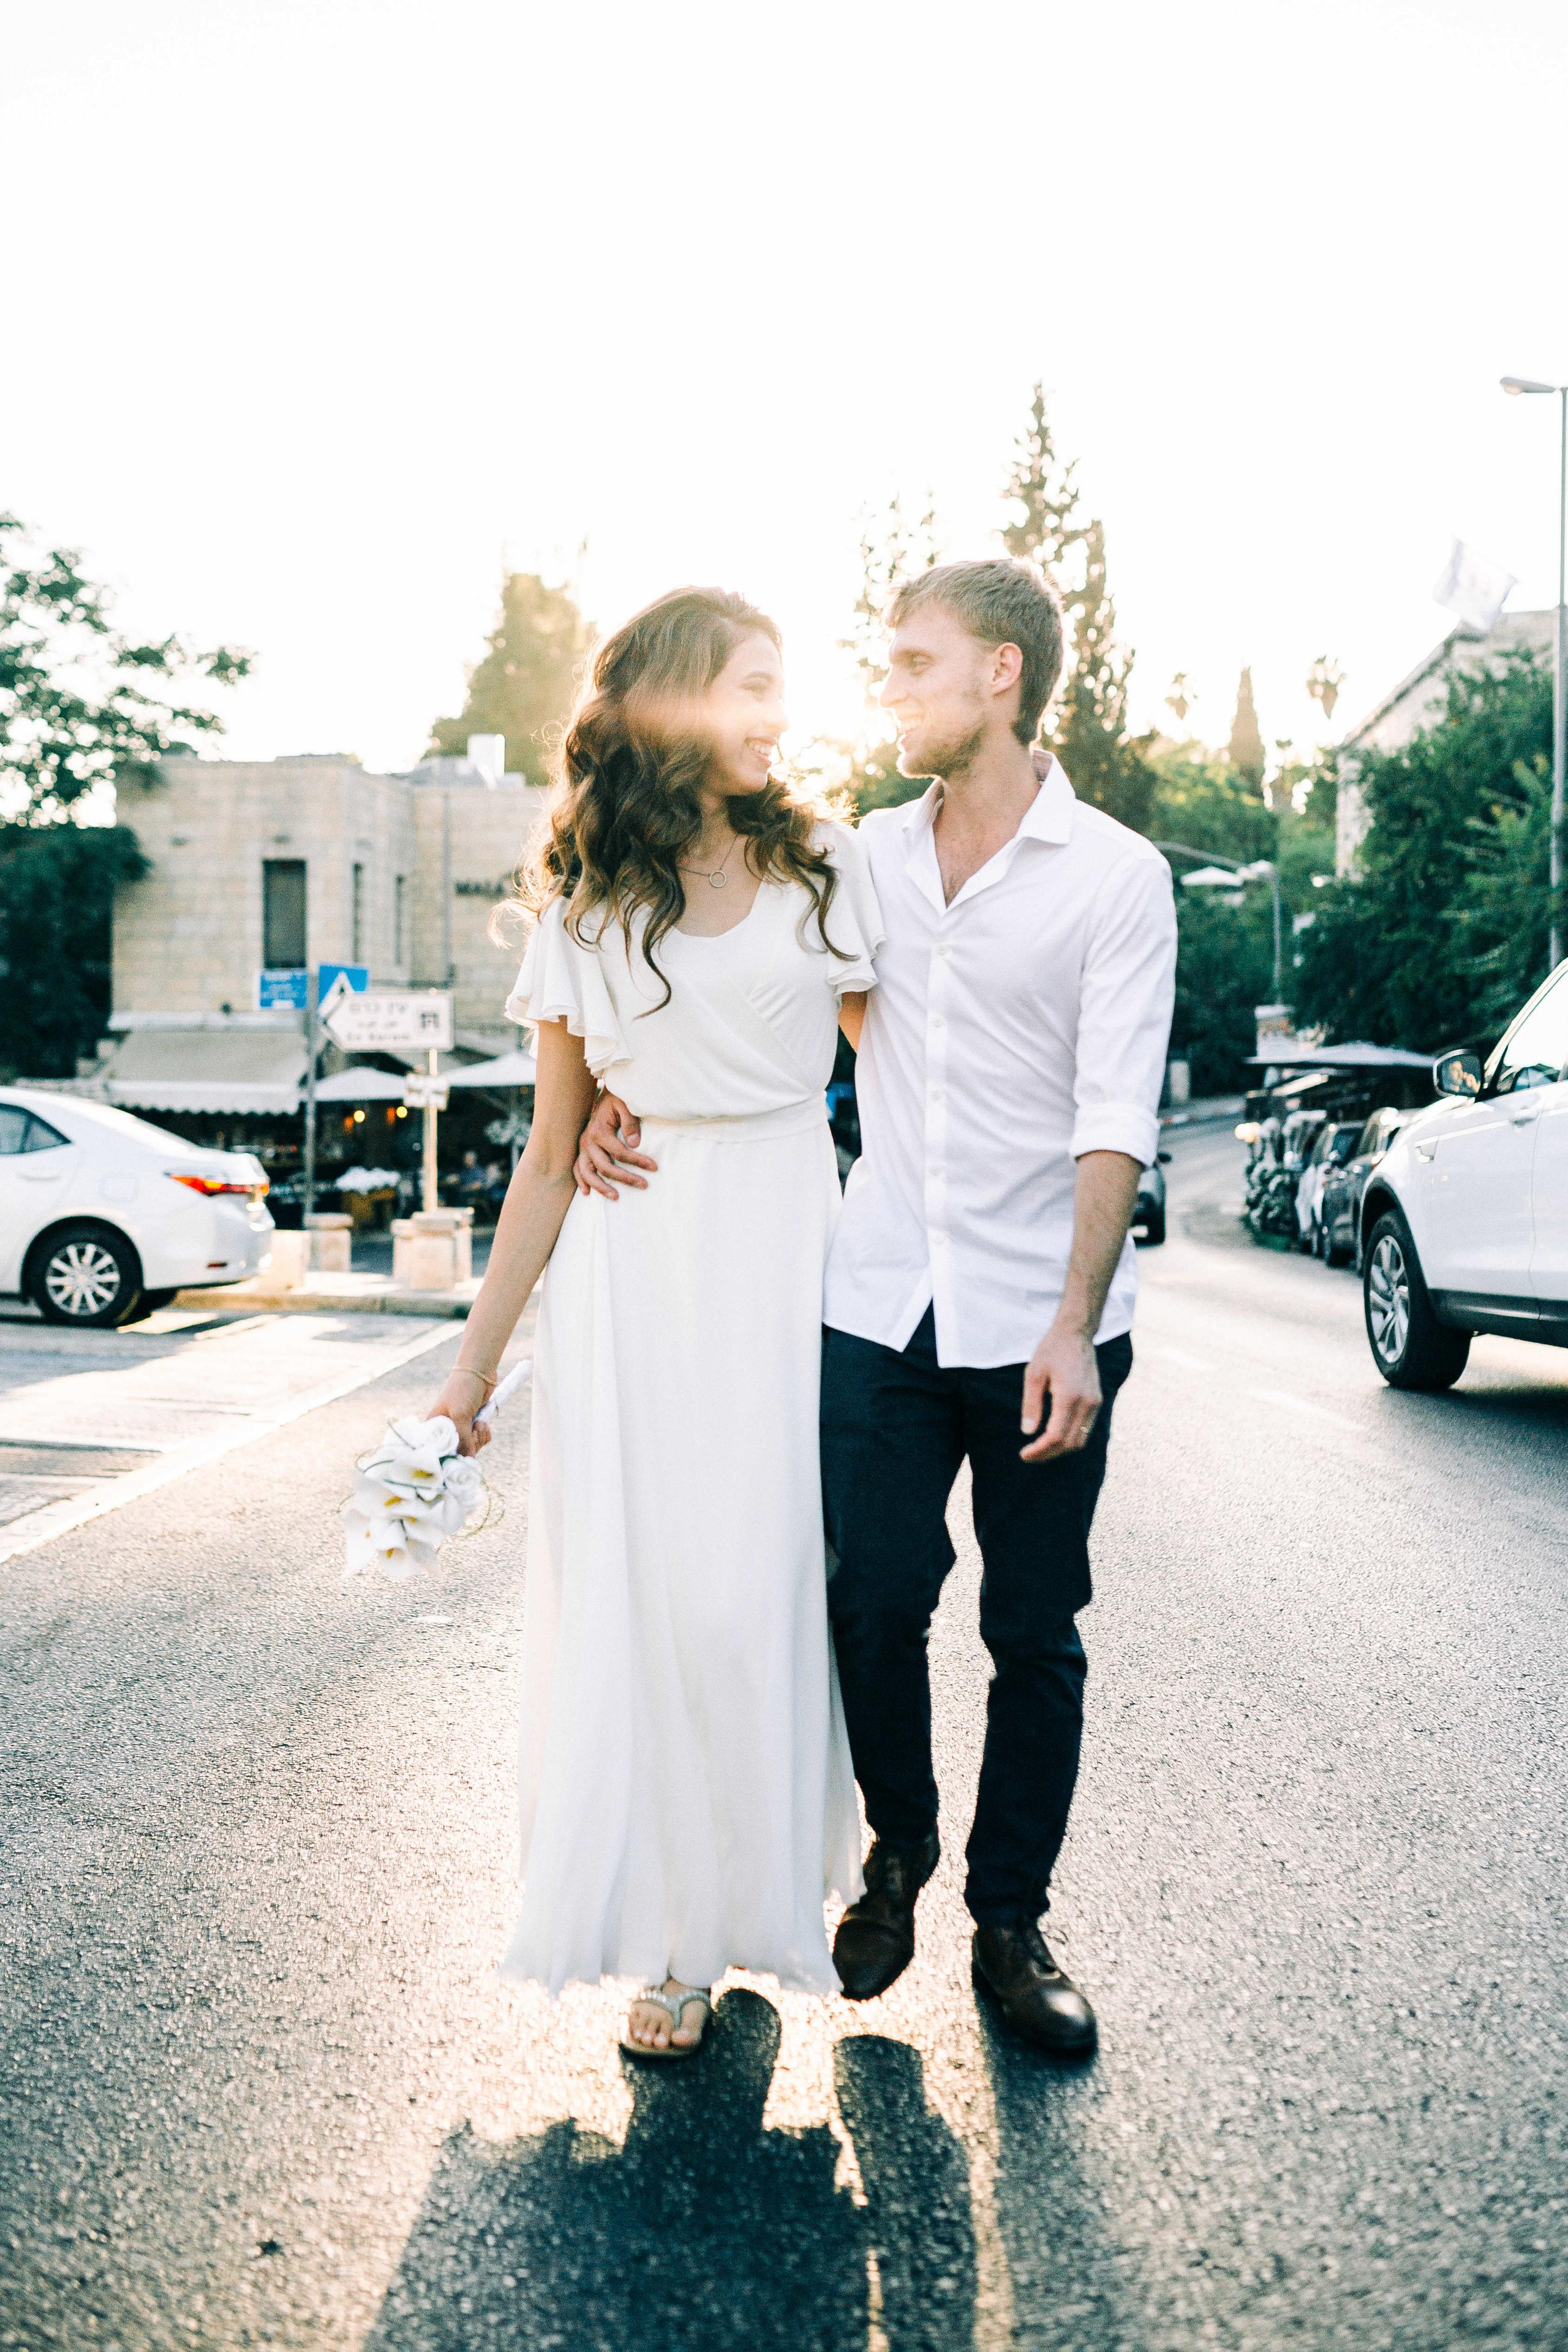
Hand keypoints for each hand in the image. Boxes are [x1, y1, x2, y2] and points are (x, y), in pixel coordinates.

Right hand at [426, 1369, 495, 1455]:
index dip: (449, 1457)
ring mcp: (460, 1430)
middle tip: (473, 1431)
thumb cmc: (463, 1390)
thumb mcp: (460, 1415)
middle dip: (469, 1445)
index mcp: (434, 1428)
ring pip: (471, 1449)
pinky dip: (484, 1434)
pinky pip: (480, 1441)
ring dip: (478, 1438)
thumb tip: (467, 1460)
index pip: (438, 1452)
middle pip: (457, 1454)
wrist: (480, 1373)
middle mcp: (445, 1432)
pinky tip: (483, 1422)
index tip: (460, 1456)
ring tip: (479, 1423)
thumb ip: (463, 1439)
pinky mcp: (472, 1427)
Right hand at [575, 1090, 657, 1197]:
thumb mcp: (626, 1105)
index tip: (654, 1167)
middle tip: (644, 1185)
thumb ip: (630, 1123)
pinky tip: (587, 1193)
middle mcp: (588, 1141)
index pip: (620, 1152)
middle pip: (605, 1167)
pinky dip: (581, 1181)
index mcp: (599, 1131)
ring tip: (616, 1197)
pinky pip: (577, 1169)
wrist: (605, 1094)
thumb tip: (634, 1144)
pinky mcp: (582, 1150)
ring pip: (588, 1172)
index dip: (638, 1161)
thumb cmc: (617, 1100)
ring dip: (601, 1187)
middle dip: (625, 1178)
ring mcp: (583, 1147)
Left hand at [1018, 1322, 1100, 1462]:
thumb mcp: (1033, 1374)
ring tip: (1040, 1449)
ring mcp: (1095, 1403)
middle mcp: (1086, 1403)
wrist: (1076, 1334)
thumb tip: (1028, 1432)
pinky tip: (1054, 1436)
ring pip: (1080, 1440)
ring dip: (1060, 1449)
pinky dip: (1070, 1438)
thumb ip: (1031, 1404)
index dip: (1040, 1450)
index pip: (1056, 1436)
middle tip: (1029, 1455)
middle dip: (1048, 1454)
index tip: (1024, 1454)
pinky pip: (1086, 1429)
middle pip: (1069, 1443)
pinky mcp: (1097, 1401)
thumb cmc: (1051, 1350)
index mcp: (1069, 1396)